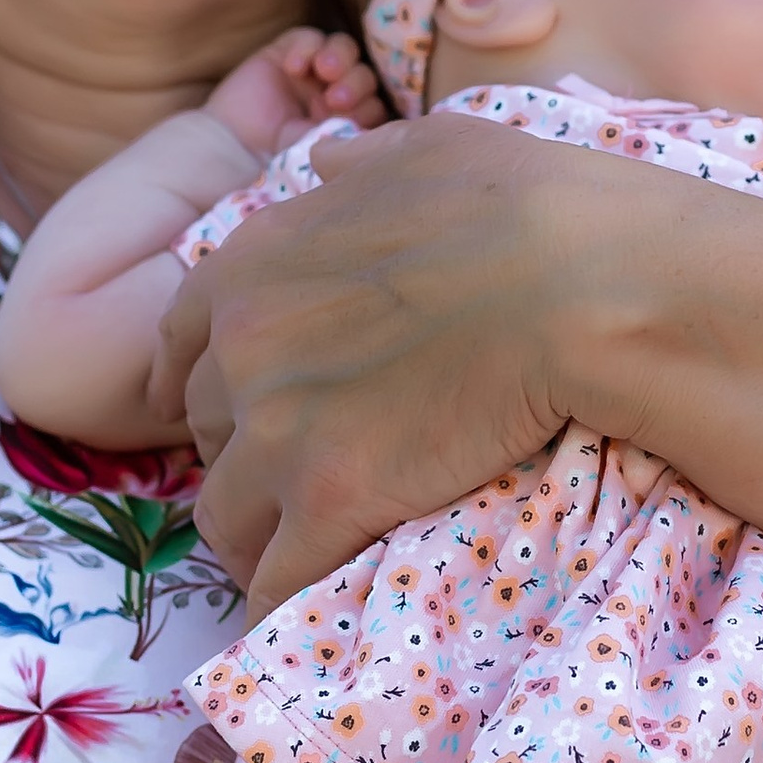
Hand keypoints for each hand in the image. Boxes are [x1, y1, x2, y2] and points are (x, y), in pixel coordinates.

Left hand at [148, 108, 591, 607]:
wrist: (580, 280)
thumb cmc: (523, 205)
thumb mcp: (425, 150)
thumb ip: (358, 167)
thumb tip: (326, 163)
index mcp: (254, 262)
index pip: (182, 340)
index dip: (201, 382)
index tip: (227, 414)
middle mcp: (242, 345)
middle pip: (202, 432)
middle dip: (239, 457)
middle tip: (293, 480)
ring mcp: (277, 426)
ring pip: (224, 516)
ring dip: (256, 539)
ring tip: (299, 559)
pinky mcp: (328, 497)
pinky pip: (275, 579)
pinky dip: (286, 600)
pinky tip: (309, 611)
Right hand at [205, 27, 384, 161]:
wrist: (230, 153)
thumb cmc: (272, 163)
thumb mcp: (316, 156)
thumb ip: (346, 141)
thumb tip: (376, 134)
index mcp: (347, 122)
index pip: (375, 105)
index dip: (370, 109)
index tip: (354, 123)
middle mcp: (333, 94)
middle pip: (364, 75)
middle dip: (357, 84)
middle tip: (336, 100)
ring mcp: (311, 73)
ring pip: (344, 49)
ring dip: (341, 58)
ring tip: (325, 72)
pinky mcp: (286, 53)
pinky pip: (309, 38)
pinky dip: (308, 48)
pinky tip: (294, 67)